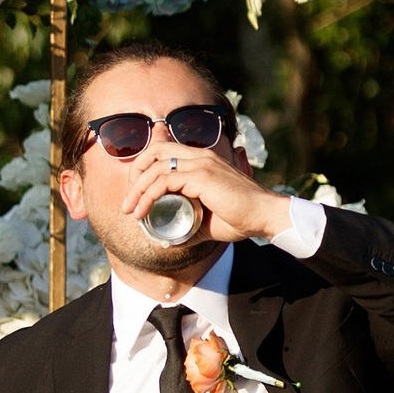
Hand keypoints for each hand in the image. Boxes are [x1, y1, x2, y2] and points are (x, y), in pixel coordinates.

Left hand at [118, 134, 288, 249]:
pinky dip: (148, 196)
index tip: (135, 195)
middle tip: (129, 202)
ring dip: (137, 190)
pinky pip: (164, 181)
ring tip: (130, 211)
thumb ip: (187, 225)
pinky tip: (142, 212)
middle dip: (135, 175)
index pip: (163, 151)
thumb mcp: (206, 221)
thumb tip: (164, 241)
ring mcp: (201, 163)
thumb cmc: (241, 218)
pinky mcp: (201, 176)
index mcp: (202, 159)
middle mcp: (200, 155)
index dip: (143, 169)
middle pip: (154, 152)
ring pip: (155, 168)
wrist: (264, 216)